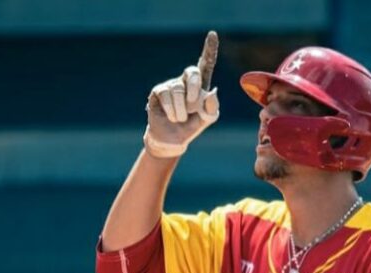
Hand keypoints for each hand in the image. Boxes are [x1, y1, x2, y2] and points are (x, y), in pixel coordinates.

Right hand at [143, 31, 220, 157]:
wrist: (173, 139)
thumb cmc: (191, 126)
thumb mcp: (207, 119)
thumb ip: (212, 108)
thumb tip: (212, 92)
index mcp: (200, 85)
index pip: (206, 64)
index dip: (209, 49)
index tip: (212, 34)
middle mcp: (185, 81)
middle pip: (192, 72)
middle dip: (195, 88)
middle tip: (194, 105)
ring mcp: (171, 85)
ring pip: (178, 90)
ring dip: (182, 109)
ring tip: (181, 118)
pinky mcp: (158, 92)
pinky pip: (166, 95)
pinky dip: (172, 109)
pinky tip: (172, 116)